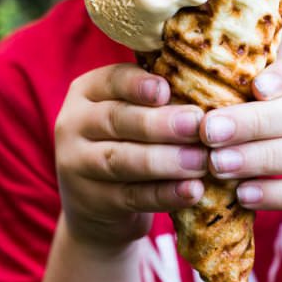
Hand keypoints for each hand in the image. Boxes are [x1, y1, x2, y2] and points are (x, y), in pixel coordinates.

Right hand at [55, 63, 205, 249]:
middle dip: (160, 123)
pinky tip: (192, 191)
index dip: (138, 84)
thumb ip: (159, 98)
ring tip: (201, 161)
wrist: (95, 200)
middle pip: (116, 119)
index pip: (111, 80)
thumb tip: (207, 88)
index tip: (166, 90)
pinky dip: (164, 195)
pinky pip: (131, 197)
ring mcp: (77, 164)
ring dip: (166, 161)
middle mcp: (74, 123)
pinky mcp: (91, 201)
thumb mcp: (131, 110)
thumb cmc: (128, 138)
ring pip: (121, 160)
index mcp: (88, 90)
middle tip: (197, 124)